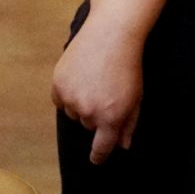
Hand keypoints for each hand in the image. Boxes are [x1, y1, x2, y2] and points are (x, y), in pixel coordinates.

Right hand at [53, 21, 146, 164]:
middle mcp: (89, 112)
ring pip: (72, 113)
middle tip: (105, 93)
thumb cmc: (128, 66)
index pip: (101, 149)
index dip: (99, 156)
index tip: (97, 159)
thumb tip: (122, 146)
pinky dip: (67, 94)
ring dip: (80, 104)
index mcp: (111, 119)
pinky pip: (59, 100)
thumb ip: (129, 125)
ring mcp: (71, 98)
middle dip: (96, 115)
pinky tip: (80, 77)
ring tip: (93, 81)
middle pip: (88, 126)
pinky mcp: (58, 84)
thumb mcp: (136, 98)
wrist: (111, 33)